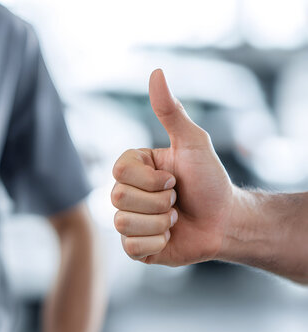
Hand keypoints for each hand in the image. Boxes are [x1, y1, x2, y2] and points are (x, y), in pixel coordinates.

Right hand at [111, 69, 233, 265]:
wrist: (226, 221)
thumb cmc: (210, 180)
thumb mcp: (193, 142)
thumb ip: (170, 111)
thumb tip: (156, 72)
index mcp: (133, 168)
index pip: (118, 171)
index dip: (149, 178)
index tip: (173, 178)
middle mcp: (125, 193)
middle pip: (118, 197)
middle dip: (159, 201)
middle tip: (176, 199)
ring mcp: (128, 220)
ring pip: (124, 223)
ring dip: (160, 222)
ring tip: (175, 218)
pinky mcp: (134, 247)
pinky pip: (130, 247)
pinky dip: (157, 243)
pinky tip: (169, 236)